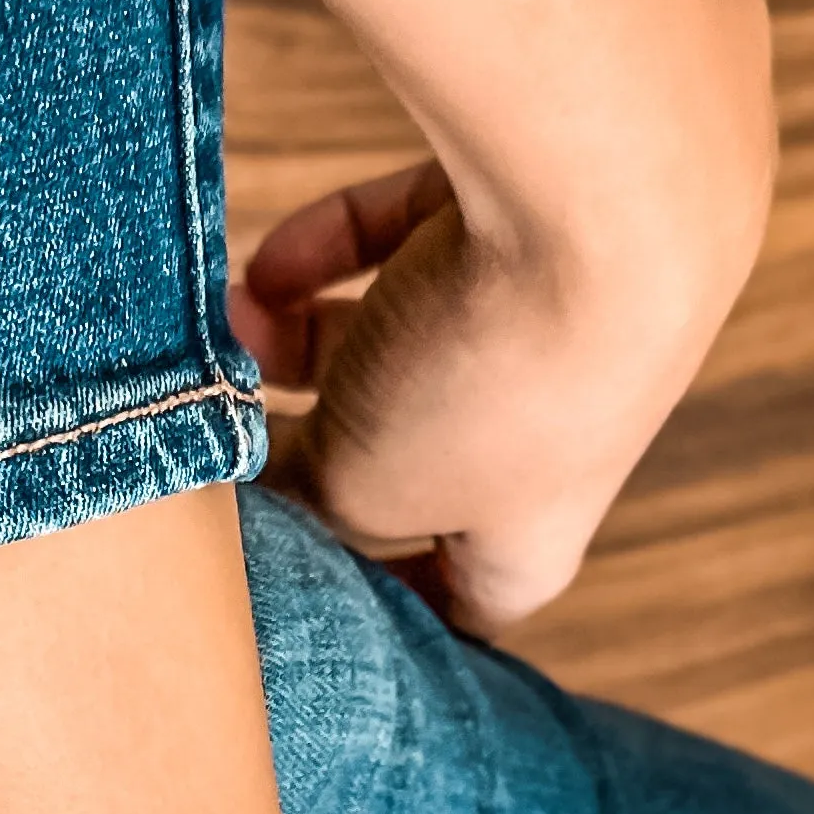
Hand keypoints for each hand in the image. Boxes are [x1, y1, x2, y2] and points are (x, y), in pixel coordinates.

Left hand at [230, 151, 758, 638]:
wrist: (595, 203)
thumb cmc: (489, 387)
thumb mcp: (360, 483)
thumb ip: (301, 495)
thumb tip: (253, 480)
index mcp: (525, 538)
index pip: (461, 600)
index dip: (387, 610)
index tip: (299, 597)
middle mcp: (537, 438)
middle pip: (405, 463)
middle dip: (305, 449)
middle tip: (218, 436)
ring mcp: (530, 326)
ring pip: (393, 346)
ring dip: (295, 341)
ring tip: (224, 327)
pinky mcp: (512, 220)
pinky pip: (404, 247)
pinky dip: (335, 252)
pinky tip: (267, 266)